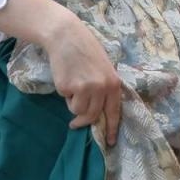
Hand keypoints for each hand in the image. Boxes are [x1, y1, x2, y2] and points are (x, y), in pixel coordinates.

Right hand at [45, 12, 122, 145]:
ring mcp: (84, 88)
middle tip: (75, 124)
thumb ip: (104, 88)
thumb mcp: (103, 68)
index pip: (114, 112)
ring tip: (73, 84)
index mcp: (113, 83)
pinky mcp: (67, 87)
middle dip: (83, 121)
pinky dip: (65, 93)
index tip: (111, 142)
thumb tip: (100, 112)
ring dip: (73, 103)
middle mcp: (101, 88)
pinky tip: (66, 77)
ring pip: (77, 111)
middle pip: (92, 116)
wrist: (67, 36)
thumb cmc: (86, 51)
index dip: (112, 128)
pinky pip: (66, 100)